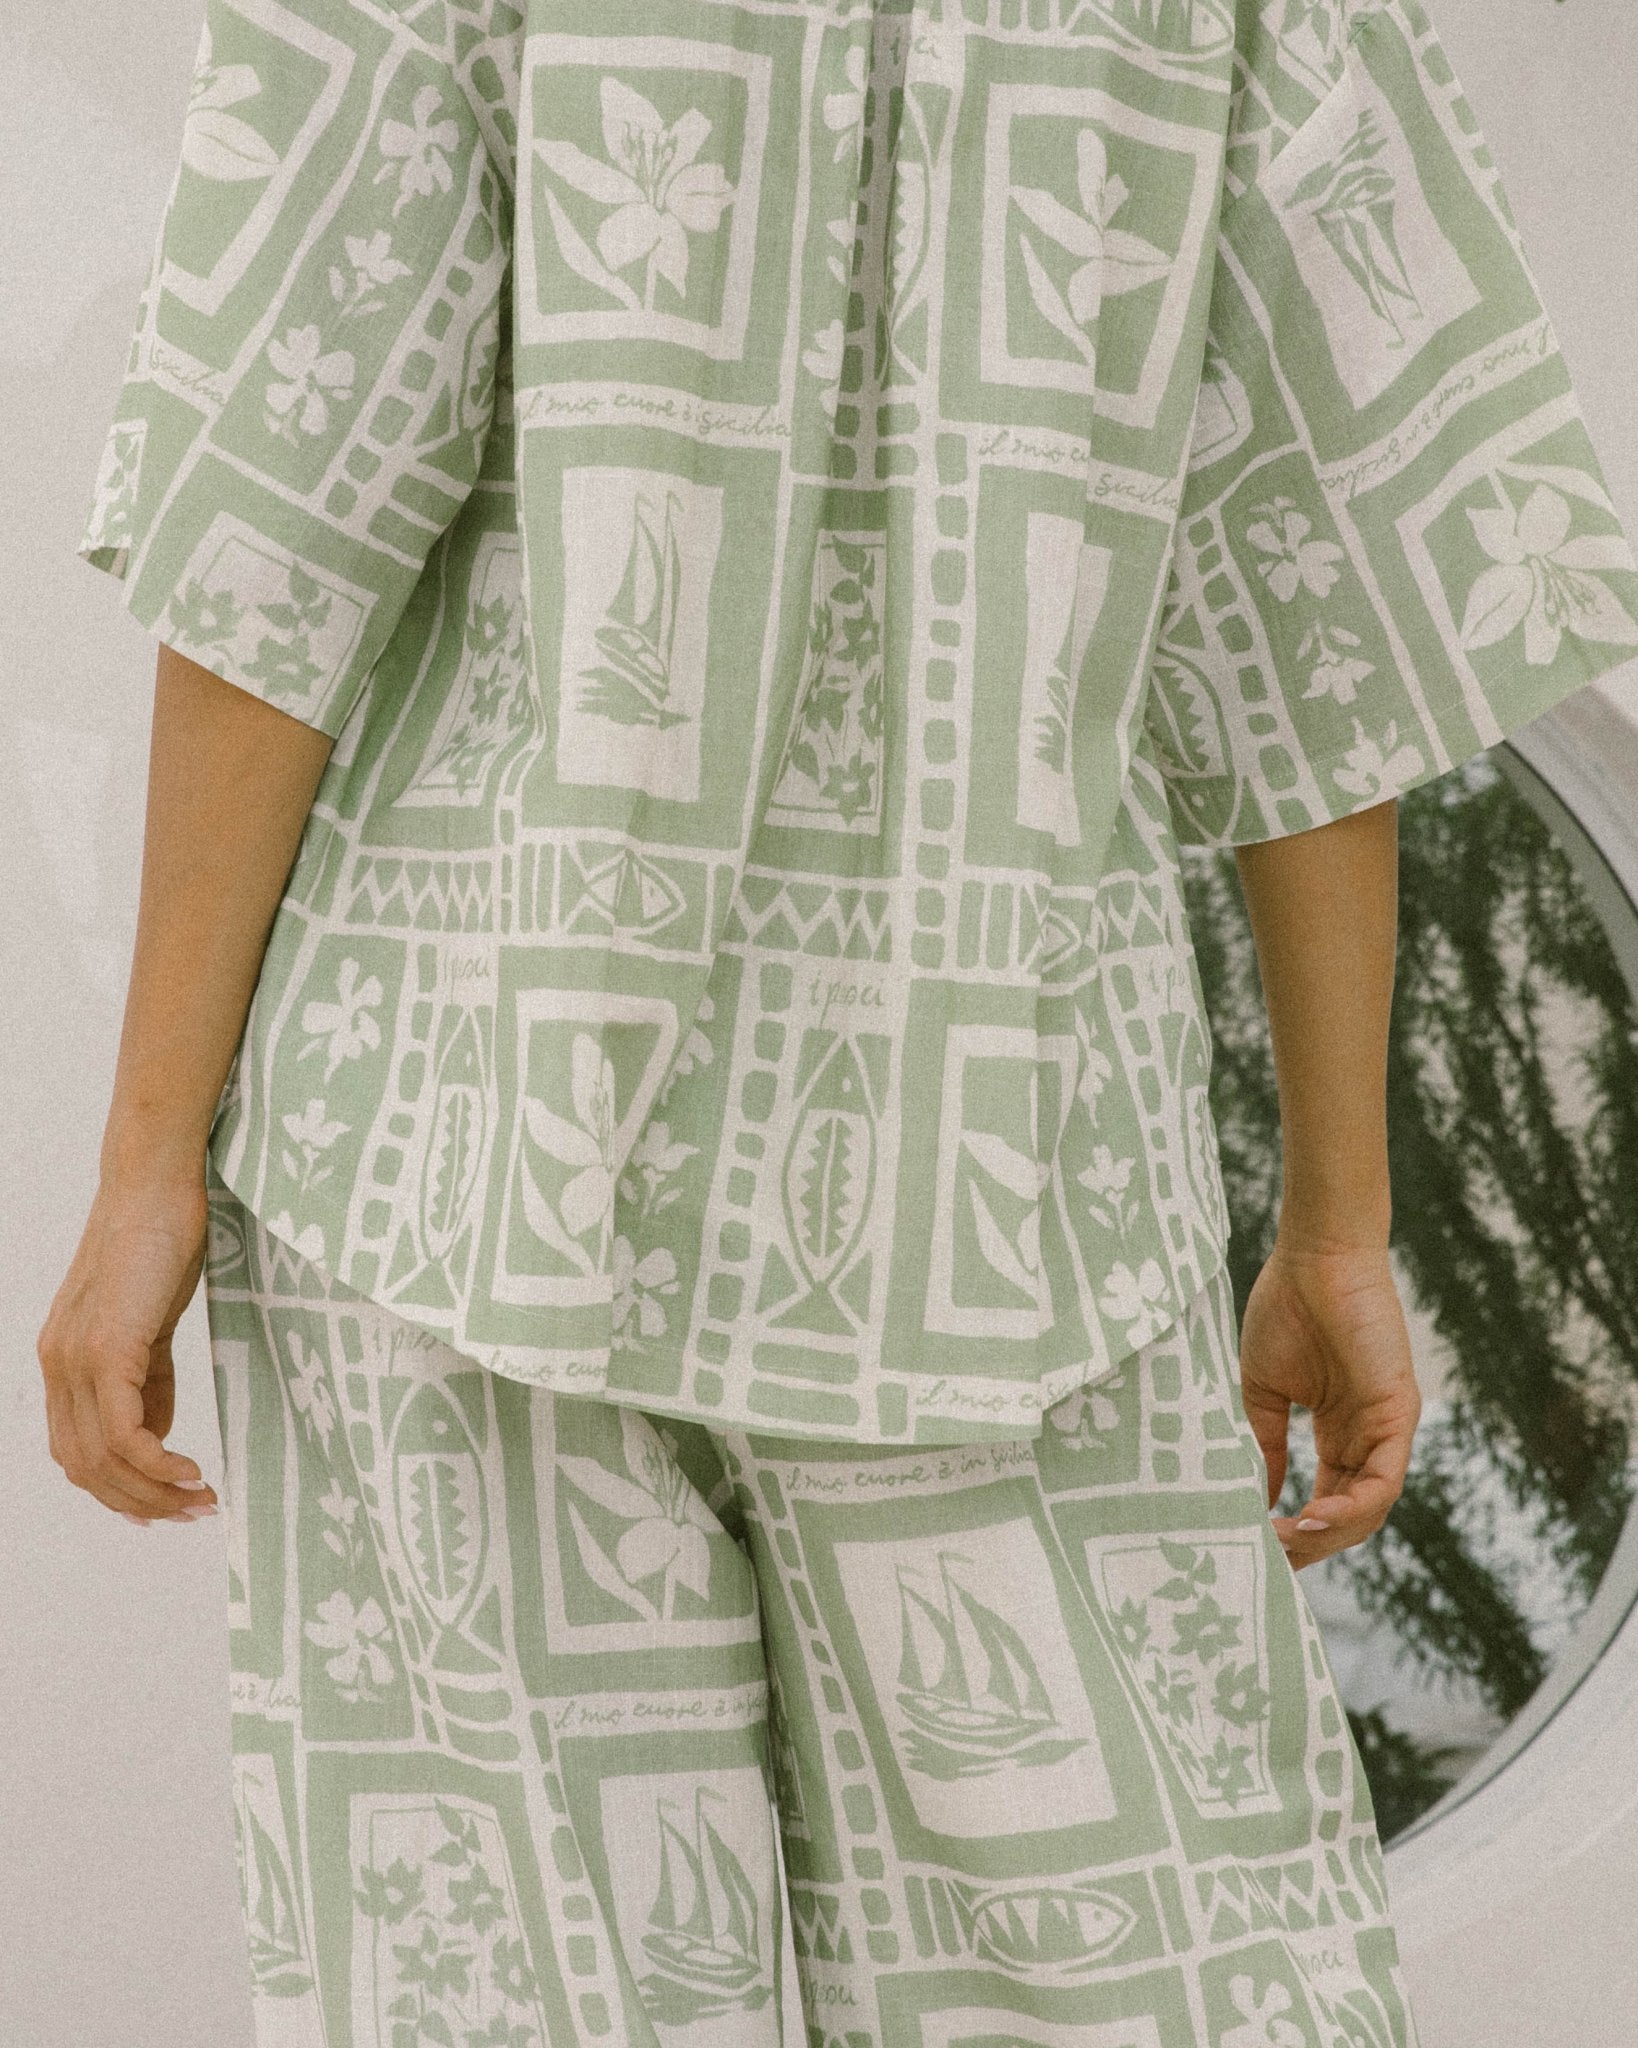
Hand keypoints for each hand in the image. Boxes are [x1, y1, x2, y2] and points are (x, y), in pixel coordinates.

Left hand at [37, 1177, 218, 1524]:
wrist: (155, 1186)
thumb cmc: (161, 1241)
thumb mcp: (152, 1321)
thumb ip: (147, 1376)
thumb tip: (156, 1432)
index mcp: (64, 1360)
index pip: (77, 1450)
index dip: (118, 1490)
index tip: (166, 1505)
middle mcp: (57, 1366)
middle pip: (85, 1467)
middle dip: (140, 1502)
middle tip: (194, 1512)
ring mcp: (76, 1359)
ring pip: (101, 1459)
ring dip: (153, 1491)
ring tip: (201, 1498)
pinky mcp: (106, 1349)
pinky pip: (123, 1434)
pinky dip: (157, 1464)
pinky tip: (191, 1470)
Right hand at [1238, 1233, 1420, 1570]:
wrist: (1313, 1257)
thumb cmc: (1285, 1308)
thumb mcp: (1262, 1390)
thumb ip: (1265, 1444)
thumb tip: (1256, 1499)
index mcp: (1338, 1432)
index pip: (1327, 1501)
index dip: (1296, 1532)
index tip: (1255, 1549)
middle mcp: (1367, 1438)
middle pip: (1349, 1516)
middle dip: (1309, 1544)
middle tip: (1266, 1558)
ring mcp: (1386, 1428)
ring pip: (1369, 1510)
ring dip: (1327, 1534)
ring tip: (1283, 1541)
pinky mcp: (1399, 1414)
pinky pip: (1383, 1481)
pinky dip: (1350, 1508)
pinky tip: (1310, 1516)